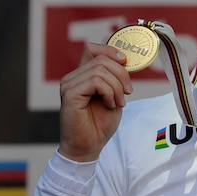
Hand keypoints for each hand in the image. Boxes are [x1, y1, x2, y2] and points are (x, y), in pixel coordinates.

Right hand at [58, 43, 132, 161]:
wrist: (88, 147)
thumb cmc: (99, 124)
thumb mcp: (114, 95)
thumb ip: (115, 78)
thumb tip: (125, 60)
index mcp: (82, 75)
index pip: (92, 48)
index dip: (111, 50)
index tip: (125, 62)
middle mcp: (72, 77)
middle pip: (102, 59)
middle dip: (122, 74)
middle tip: (127, 93)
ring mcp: (68, 84)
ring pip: (101, 70)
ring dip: (116, 87)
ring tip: (118, 102)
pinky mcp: (69, 94)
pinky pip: (95, 81)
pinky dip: (109, 92)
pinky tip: (110, 104)